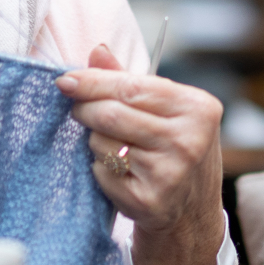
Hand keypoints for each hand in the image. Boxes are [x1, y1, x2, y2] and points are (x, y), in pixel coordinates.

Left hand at [56, 46, 226, 264]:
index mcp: (197, 108)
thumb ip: (130, 80)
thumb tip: (96, 51)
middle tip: (78, 111)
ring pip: (103, 143)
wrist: (192, 213)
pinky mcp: (149, 200)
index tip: (66, 80)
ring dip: (94, 140)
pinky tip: (118, 171)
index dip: (93, 81)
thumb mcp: (166, 111)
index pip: (133, 86)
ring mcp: (170, 173)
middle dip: (85, 109)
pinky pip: (102, 172)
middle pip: (112, 113)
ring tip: (111, 144)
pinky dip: (99, 167)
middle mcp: (189, 140)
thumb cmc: (175, 149)